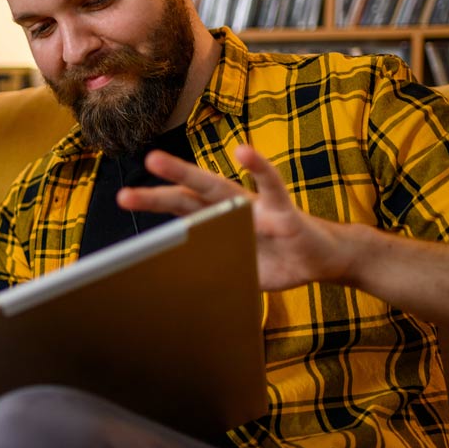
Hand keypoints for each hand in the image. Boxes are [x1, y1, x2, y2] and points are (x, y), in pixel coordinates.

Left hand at [115, 145, 352, 291]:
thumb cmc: (279, 261)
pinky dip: (259, 168)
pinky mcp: (284, 211)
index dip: (153, 211)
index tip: (123, 210)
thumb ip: (215, 273)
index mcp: (219, 222)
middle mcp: (232, 208)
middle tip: (123, 195)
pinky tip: (243, 152)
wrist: (325, 261)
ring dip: (185, 174)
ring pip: (216, 186)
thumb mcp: (240, 272)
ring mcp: (256, 207)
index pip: (179, 213)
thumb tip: (183, 295)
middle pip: (187, 198)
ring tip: (157, 160)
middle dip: (155, 196)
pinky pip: (271, 186)